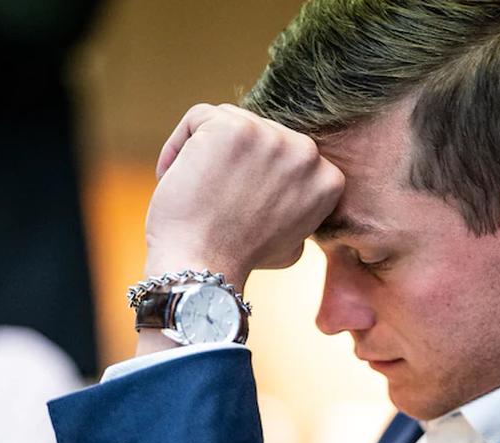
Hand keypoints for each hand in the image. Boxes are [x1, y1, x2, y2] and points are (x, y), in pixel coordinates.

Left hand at [145, 103, 345, 288]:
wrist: (205, 267)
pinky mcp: (233, 127)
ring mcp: (272, 137)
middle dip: (233, 159)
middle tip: (211, 193)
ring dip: (206, 150)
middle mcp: (307, 153)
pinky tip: (171, 175)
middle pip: (261, 132)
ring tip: (194, 187)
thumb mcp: (292, 242)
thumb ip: (299, 215)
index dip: (256, 174)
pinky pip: (199, 118)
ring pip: (229, 120)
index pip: (287, 154)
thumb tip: (290, 201)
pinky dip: (179, 143)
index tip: (235, 200)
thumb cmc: (240, 259)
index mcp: (329, 179)